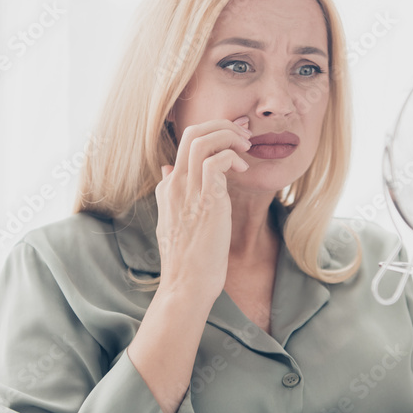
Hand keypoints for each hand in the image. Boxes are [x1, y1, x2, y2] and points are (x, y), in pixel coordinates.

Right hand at [153, 117, 251, 302]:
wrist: (186, 286)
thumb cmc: (186, 261)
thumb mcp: (171, 223)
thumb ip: (169, 195)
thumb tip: (166, 170)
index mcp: (167, 188)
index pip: (185, 145)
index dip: (213, 136)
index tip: (233, 143)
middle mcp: (174, 184)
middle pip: (192, 133)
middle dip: (222, 125)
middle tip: (243, 135)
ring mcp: (188, 191)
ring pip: (202, 140)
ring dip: (229, 135)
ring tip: (246, 146)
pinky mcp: (207, 201)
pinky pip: (217, 160)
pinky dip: (232, 156)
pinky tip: (243, 169)